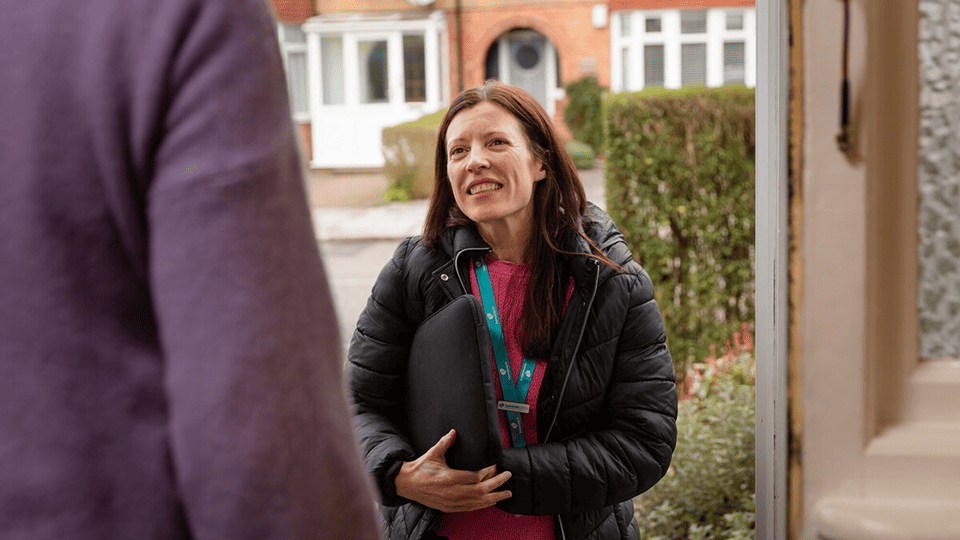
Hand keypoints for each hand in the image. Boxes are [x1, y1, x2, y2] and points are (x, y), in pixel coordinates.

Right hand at [395, 429, 511, 511]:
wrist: (406, 484)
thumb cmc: (420, 468)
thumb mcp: (432, 453)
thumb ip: (445, 442)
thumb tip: (454, 432)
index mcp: (449, 478)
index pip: (475, 476)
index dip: (488, 471)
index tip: (495, 465)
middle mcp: (452, 492)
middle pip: (481, 490)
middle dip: (497, 483)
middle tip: (507, 476)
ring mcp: (451, 502)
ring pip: (477, 502)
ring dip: (493, 497)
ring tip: (506, 493)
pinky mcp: (449, 508)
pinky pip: (470, 508)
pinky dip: (482, 505)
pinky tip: (490, 502)